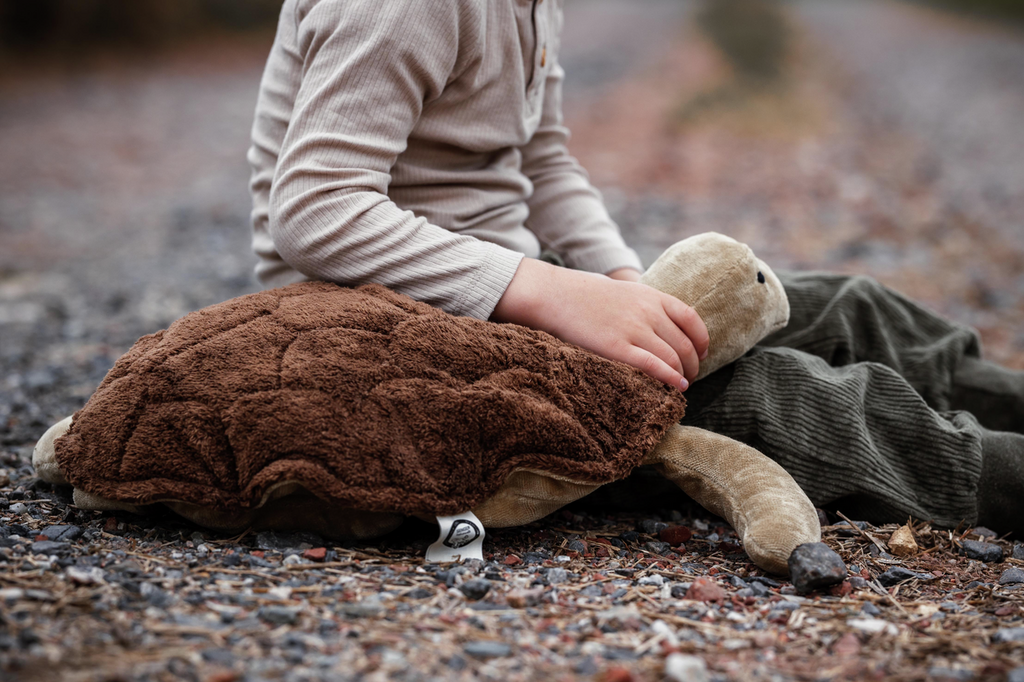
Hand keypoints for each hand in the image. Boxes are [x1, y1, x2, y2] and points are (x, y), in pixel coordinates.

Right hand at [491, 258, 708, 389]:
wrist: (555, 295)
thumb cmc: (586, 296)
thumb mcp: (624, 291)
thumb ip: (646, 305)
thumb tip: (661, 326)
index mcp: (652, 296)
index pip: (691, 319)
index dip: (701, 341)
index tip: (701, 354)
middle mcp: (648, 312)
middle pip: (685, 344)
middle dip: (693, 365)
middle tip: (689, 376)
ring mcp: (633, 330)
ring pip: (673, 358)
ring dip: (683, 376)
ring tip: (681, 385)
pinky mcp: (616, 348)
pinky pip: (654, 367)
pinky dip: (671, 379)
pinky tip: (677, 388)